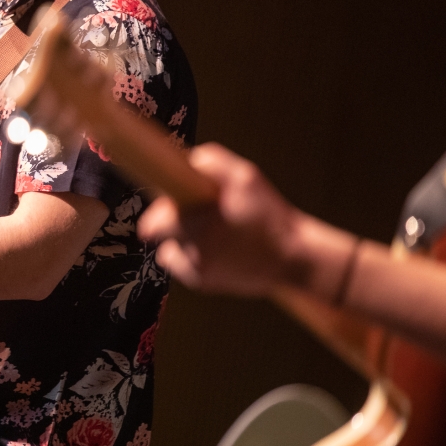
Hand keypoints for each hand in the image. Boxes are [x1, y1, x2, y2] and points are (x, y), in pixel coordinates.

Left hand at [137, 143, 305, 295]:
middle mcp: (189, 249)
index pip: (152, 222)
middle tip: (196, 214)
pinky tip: (216, 250)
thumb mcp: (246, 178)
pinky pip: (182, 264)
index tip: (170, 203)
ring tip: (213, 234)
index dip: (160, 209)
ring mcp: (194, 268)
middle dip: (170, 220)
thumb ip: (212, 162)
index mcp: (192, 223)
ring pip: (169, 247)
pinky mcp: (200, 283)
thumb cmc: (268, 216)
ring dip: (182, 239)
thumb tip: (188, 161)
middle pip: (156, 231)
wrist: (294, 258)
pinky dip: (192, 257)